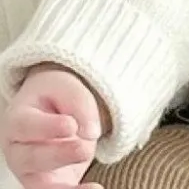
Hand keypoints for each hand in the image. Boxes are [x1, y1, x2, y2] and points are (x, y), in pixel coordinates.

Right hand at [0, 66, 105, 188]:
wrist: (54, 108)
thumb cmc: (56, 96)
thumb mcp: (67, 87)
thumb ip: (79, 104)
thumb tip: (91, 132)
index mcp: (18, 120)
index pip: (26, 126)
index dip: (47, 128)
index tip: (71, 125)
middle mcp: (19, 150)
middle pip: (32, 158)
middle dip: (59, 155)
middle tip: (84, 149)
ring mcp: (32, 170)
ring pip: (40, 186)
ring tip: (91, 188)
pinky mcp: (50, 182)